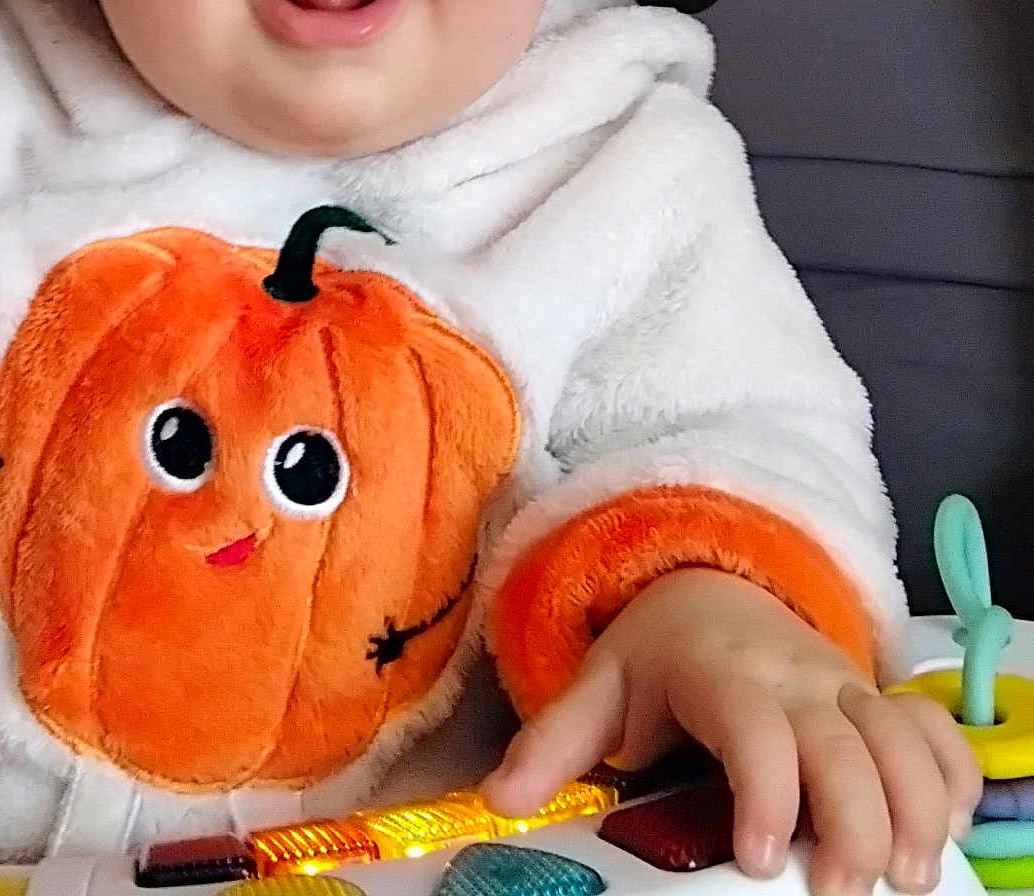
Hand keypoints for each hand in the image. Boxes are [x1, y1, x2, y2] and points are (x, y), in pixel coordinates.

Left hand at [483, 569, 981, 895]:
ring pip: (899, 737)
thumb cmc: (658, 652)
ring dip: (916, 806)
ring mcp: (843, 685)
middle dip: (855, 821)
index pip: (753, 727)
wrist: (712, 583)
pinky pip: (934, 728)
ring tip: (906, 877)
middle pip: (843, 743)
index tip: (760, 857)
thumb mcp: (598, 687)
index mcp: (719, 672)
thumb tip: (497, 802)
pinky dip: (952, 776)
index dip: (767, 790)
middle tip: (840, 890)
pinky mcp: (878, 698)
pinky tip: (945, 830)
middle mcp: (791, 676)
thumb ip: (552, 745)